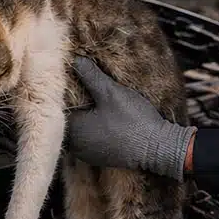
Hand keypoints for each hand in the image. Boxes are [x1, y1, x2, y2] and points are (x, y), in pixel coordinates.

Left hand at [68, 57, 194, 180]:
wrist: (159, 148)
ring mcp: (88, 154)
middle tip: (84, 87)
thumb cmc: (133, 120)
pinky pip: (90, 139)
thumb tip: (74, 60)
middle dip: (75, 105)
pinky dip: (94, 128)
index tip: (74, 79)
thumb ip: (90, 76)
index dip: (65, 92)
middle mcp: (75, 145)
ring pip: (79, 130)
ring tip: (95, 100)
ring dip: (85, 117)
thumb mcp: (111, 93)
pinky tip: (104, 117)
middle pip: (68, 120)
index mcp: (73, 130)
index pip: (59, 107)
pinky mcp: (101, 157)